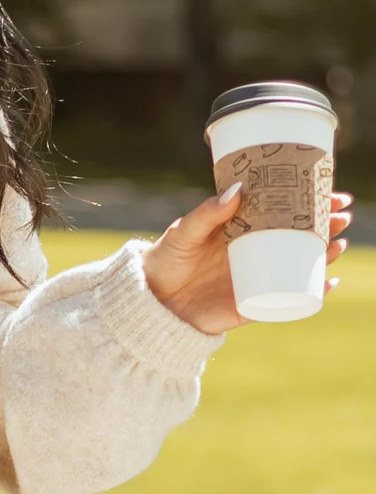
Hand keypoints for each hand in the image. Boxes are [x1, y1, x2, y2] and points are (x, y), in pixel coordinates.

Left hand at [142, 186, 351, 333]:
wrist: (150, 302)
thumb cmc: (165, 260)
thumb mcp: (184, 232)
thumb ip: (207, 213)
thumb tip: (239, 191)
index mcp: (240, 227)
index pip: (281, 209)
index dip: (307, 200)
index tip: (330, 190)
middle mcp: (253, 250)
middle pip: (297, 234)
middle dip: (324, 224)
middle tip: (342, 214)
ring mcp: (256, 276)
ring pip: (299, 263)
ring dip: (323, 254)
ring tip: (338, 243)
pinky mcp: (253, 303)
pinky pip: (288, 298)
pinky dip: (311, 292)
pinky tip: (328, 282)